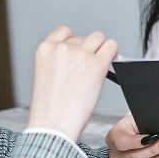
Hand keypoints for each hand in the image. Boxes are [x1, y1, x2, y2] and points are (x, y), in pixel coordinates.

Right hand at [26, 26, 116, 140]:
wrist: (53, 125)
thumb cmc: (49, 109)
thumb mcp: (45, 76)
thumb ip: (58, 62)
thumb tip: (78, 59)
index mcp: (45, 49)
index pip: (64, 32)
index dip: (75, 42)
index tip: (79, 52)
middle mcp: (62, 48)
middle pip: (84, 36)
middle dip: (89, 49)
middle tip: (89, 67)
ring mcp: (80, 54)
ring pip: (99, 38)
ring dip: (101, 49)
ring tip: (99, 66)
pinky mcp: (97, 64)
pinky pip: (112, 47)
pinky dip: (114, 54)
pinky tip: (110, 63)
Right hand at [105, 114, 158, 157]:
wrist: (139, 131)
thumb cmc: (141, 122)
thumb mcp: (141, 117)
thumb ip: (147, 121)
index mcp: (113, 137)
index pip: (123, 141)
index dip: (139, 141)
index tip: (156, 136)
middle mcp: (116, 154)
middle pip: (136, 156)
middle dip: (157, 149)